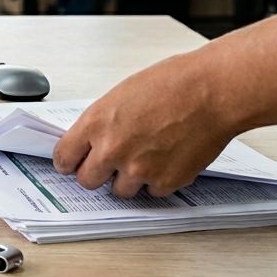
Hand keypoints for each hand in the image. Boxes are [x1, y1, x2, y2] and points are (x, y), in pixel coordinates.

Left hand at [51, 8, 276, 197]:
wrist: (213, 92)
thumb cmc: (172, 84)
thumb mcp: (121, 96)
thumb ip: (101, 123)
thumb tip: (91, 141)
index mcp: (95, 124)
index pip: (64, 158)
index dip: (70, 161)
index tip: (74, 162)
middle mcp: (112, 151)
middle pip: (87, 181)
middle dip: (97, 172)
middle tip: (111, 161)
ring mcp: (139, 170)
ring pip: (120, 190)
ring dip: (129, 178)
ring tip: (146, 155)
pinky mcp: (166, 182)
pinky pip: (152, 192)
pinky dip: (158, 180)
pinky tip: (168, 157)